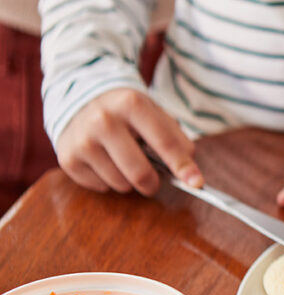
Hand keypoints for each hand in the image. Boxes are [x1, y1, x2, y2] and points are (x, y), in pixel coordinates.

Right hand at [56, 88, 202, 194]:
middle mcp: (103, 121)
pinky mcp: (68, 159)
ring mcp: (83, 140)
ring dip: (129, 181)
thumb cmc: (126, 113)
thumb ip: (176, 138)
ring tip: (123, 161)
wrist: (79, 100)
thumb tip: (191, 172)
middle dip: (153, 183)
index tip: (196, 182)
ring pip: (121, 184)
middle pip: (140, 173)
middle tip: (153, 181)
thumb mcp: (154, 113)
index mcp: (131, 104)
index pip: (163, 142)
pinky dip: (108, 181)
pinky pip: (101, 187)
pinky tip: (104, 161)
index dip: (182, 166)